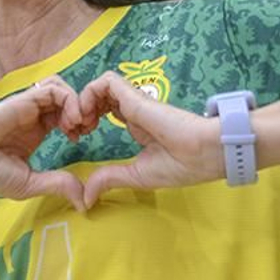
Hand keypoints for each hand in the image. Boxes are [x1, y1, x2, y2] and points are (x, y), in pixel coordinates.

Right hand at [0, 76, 87, 207]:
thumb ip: (57, 185)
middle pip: (65, 100)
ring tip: (78, 123)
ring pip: (60, 89)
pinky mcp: (22, 100)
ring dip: (77, 102)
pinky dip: (68, 99)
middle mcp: (32, 117)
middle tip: (86, 129)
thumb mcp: (30, 183)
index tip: (82, 139)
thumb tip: (84, 201)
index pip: (63, 116)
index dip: (78, 123)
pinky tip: (70, 120)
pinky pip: (51, 89)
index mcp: (34, 133)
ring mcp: (27, 107)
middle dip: (82, 111)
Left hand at [76, 72, 223, 206]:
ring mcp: (134, 101)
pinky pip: (107, 81)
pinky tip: (87, 116)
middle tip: (73, 130)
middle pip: (98, 97)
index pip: (104, 110)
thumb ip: (110, 179)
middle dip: (78, 109)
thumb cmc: (182, 165)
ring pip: (100, 86)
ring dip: (81, 101)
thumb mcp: (137, 176)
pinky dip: (90, 93)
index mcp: (136, 125)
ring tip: (79, 123)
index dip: (85, 119)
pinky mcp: (135, 96)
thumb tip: (86, 198)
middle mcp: (133, 110)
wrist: (207, 153)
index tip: (77, 138)